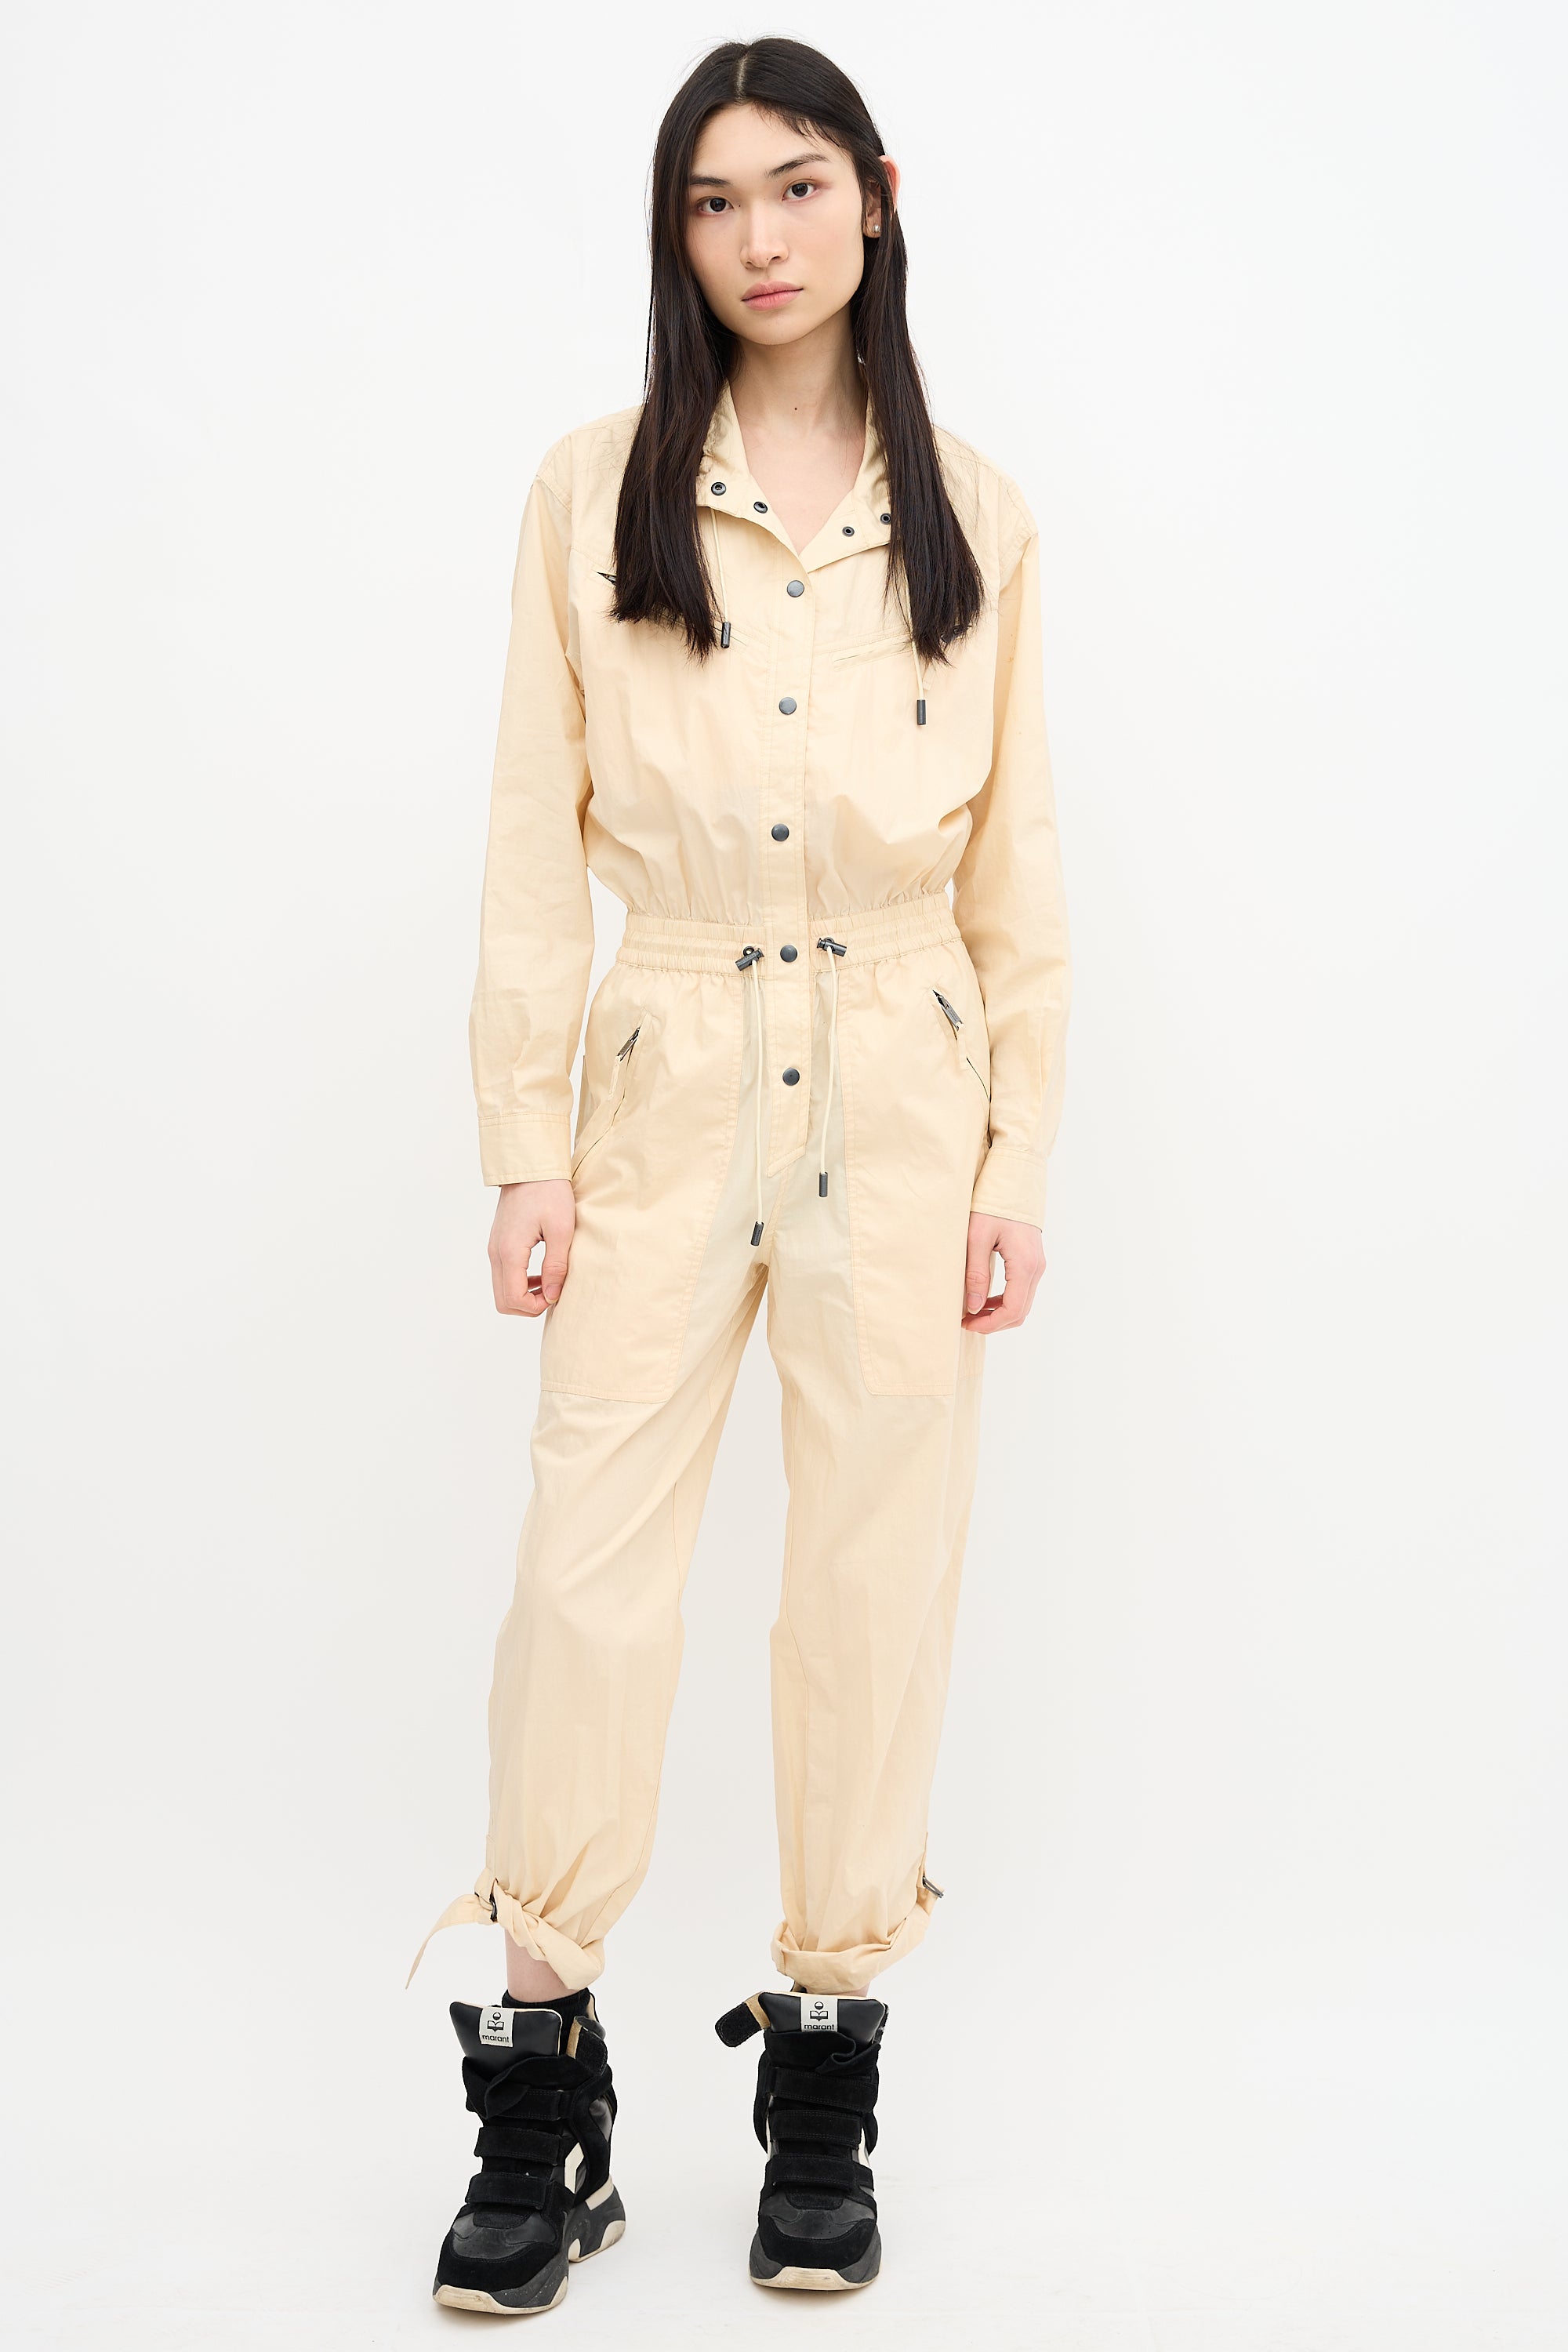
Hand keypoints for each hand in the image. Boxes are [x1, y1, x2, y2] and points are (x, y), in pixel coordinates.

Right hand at [488, 1179, 575, 1317]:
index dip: (536, 1307)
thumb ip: (556, 1266)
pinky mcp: (498, 1243)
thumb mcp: (561, 1230)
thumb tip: (552, 1296)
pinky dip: (520, 1282)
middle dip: (528, 1306)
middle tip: (553, 1292)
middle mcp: (496, 1253)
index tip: (557, 1294)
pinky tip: (541, 1271)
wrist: (531, 1166)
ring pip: (501, 1290)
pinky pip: (503, 1274)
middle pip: (502, 1301)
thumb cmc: (549, 1192)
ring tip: (550, 1281)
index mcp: (509, 1252)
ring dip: (524, 1294)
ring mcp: (494, 1248)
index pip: (514, 1299)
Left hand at [962, 1212, 1044, 1332]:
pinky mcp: (1032, 1262)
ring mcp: (1037, 1266)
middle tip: (966, 1322)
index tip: (967, 1323)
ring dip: (999, 1314)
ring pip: (1023, 1304)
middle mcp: (1036, 1268)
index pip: (1013, 1310)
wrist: (1012, 1184)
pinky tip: (984, 1300)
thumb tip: (974, 1308)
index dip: (990, 1324)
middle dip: (993, 1323)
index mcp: (1024, 1264)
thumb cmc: (992, 1206)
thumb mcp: (976, 1238)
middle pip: (1021, 1312)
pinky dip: (1005, 1302)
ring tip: (972, 1313)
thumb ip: (976, 1274)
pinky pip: (1022, 1291)